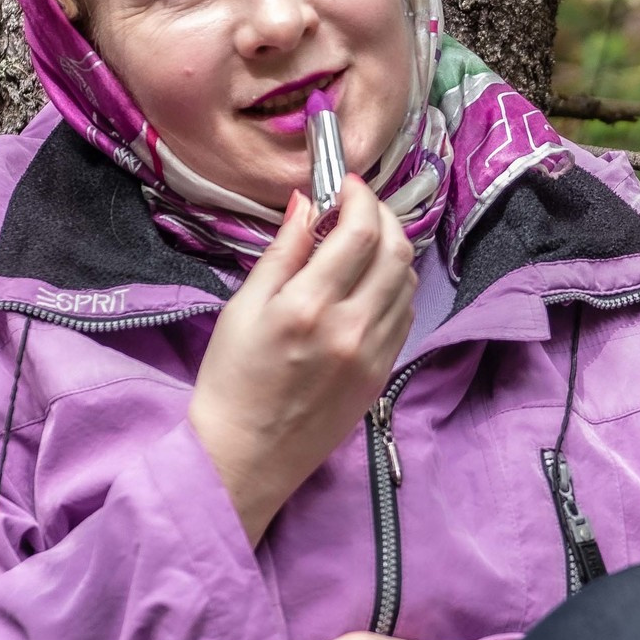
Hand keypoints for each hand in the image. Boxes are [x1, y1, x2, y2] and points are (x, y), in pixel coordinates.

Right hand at [190, 174, 416, 543]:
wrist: (245, 455)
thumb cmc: (231, 379)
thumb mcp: (243, 308)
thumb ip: (282, 252)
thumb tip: (306, 201)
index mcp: (309, 306)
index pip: (360, 232)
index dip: (360, 197)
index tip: (345, 184)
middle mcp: (351, 327)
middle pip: (396, 249)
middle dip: (381, 215)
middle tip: (357, 205)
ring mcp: (373, 353)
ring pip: (407, 280)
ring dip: (392, 248)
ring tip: (362, 240)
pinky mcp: (382, 373)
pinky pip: (405, 314)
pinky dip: (394, 286)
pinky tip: (369, 282)